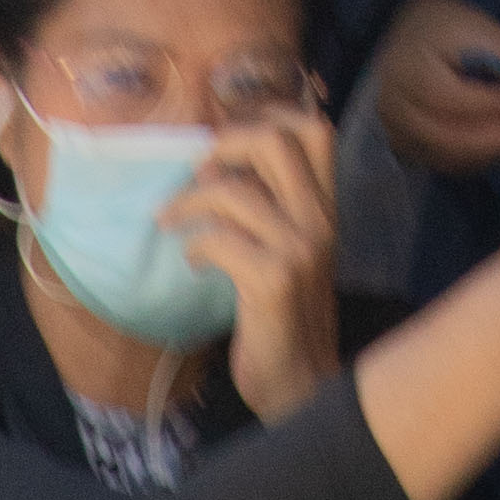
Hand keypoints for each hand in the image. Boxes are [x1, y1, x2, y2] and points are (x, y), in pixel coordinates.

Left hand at [172, 99, 346, 430]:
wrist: (300, 383)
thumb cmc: (286, 315)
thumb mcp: (291, 251)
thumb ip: (271, 207)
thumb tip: (215, 160)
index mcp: (328, 208)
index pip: (315, 130)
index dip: (269, 115)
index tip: (228, 137)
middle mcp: (320, 221)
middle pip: (275, 141)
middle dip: (224, 143)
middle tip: (195, 169)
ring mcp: (298, 249)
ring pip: (235, 190)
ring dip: (189, 200)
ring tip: (172, 219)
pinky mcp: (271, 281)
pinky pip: (218, 238)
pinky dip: (195, 243)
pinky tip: (193, 262)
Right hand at [374, 0, 499, 174]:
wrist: (412, 35)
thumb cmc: (447, 28)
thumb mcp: (478, 28)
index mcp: (407, 68)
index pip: (449, 97)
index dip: (491, 105)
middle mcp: (392, 105)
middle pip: (447, 135)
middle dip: (496, 137)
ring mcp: (395, 131)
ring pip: (447, 156)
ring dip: (489, 153)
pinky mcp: (405, 146)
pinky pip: (443, 163)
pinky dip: (475, 160)